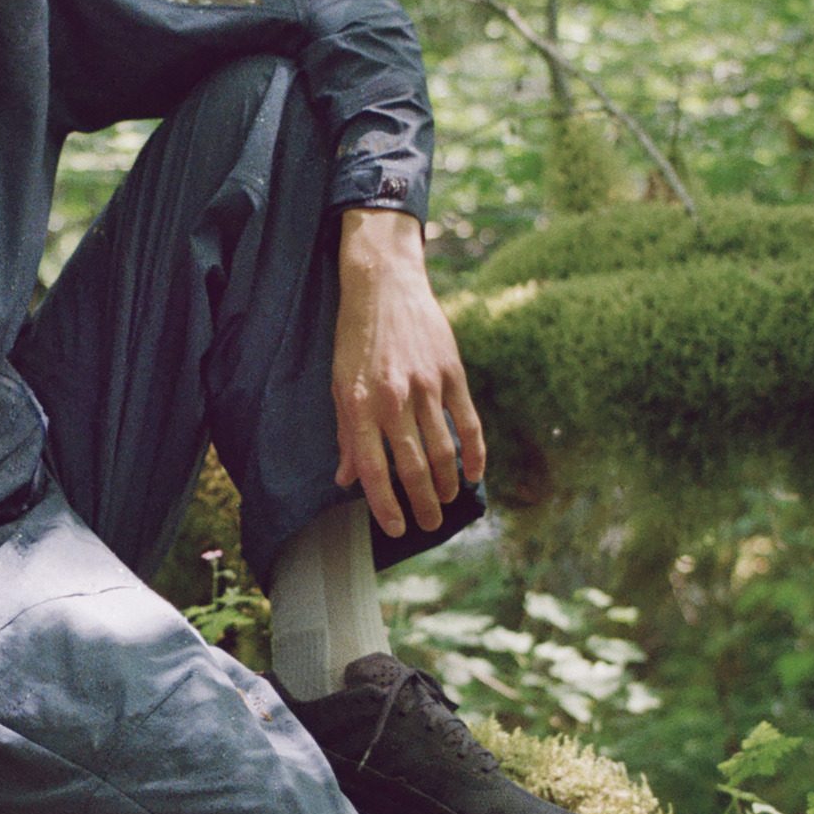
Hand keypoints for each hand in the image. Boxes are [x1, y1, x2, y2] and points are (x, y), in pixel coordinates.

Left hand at [332, 207, 487, 540]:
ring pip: (443, 449)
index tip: (395, 529)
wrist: (384, 284)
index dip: (385, 505)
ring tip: (447, 502)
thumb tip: (347, 479)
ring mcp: (426, 385)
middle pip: (413, 466)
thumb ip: (346, 433)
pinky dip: (474, 452)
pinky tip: (474, 473)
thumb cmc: (356, 337)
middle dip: (422, 503)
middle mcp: (393, 398)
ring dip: (447, 483)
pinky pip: (468, 422)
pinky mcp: (451, 372)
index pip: (373, 469)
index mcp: (359, 404)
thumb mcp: (339, 383)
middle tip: (428, 524)